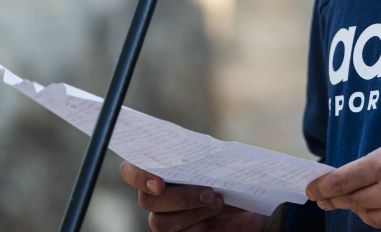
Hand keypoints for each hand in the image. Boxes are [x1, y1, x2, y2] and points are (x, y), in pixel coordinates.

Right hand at [119, 161, 279, 231]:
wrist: (250, 201)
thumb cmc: (231, 176)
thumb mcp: (223, 162)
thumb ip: (205, 157)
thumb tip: (204, 156)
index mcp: (160, 169)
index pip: (130, 170)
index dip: (138, 175)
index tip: (160, 183)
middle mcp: (157, 196)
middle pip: (147, 201)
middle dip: (180, 197)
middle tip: (209, 193)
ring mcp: (165, 219)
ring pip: (160, 223)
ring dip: (192, 212)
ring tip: (218, 203)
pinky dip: (206, 226)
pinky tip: (224, 218)